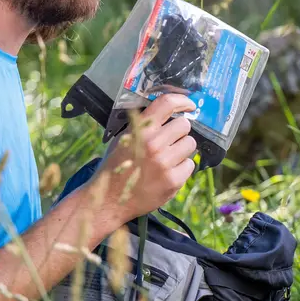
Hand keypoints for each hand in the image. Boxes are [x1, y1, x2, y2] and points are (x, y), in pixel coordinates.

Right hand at [95, 92, 198, 225]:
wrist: (110, 199)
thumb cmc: (117, 167)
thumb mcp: (123, 138)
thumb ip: (143, 125)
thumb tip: (169, 110)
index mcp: (139, 130)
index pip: (167, 103)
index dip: (183, 101)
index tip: (190, 105)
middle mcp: (153, 143)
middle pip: (184, 125)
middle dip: (180, 132)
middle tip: (170, 142)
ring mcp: (164, 162)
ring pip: (190, 144)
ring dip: (182, 150)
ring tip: (167, 159)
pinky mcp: (173, 180)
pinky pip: (190, 164)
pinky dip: (182, 168)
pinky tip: (167, 173)